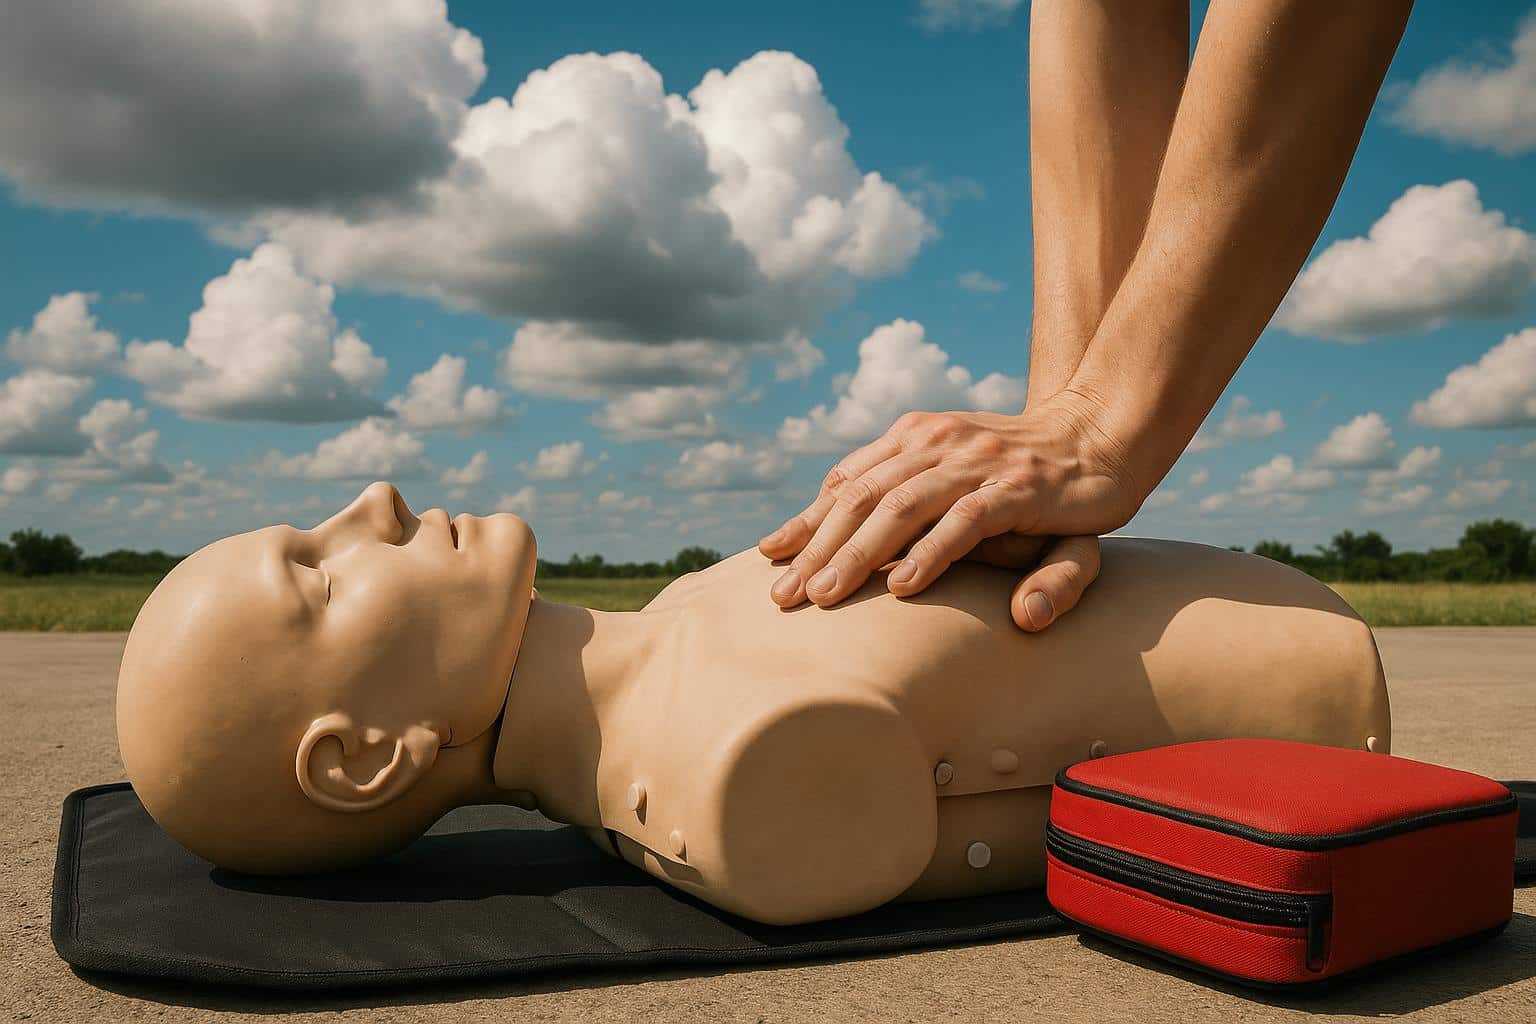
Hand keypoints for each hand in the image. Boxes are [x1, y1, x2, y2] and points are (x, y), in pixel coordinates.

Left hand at [758, 391, 1137, 630]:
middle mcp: (936, 443)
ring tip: (824, 596)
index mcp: (914, 436)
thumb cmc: (1020, 470)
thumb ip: (909, 503)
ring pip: (900, 507)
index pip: (847, 480)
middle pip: (860, 497)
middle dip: (815, 548)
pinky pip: (964, 522)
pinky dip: (930, 553)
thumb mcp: (958, 481)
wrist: (1099, 437)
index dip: (806, 519)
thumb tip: (860, 542)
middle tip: (781, 598)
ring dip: (858, 554)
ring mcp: (975, 463)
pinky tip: (901, 587)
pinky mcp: (1017, 488)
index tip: (769, 558)